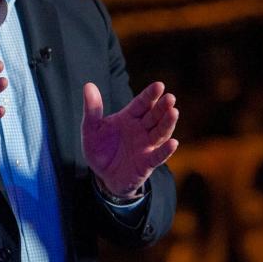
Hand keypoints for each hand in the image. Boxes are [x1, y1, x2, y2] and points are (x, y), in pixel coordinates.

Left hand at [82, 81, 178, 197]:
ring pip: (160, 133)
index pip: (141, 104)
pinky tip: (173, 143)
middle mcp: (141, 130)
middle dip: (162, 107)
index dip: (150, 95)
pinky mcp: (147, 163)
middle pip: (154, 116)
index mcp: (129, 118)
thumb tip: (88, 85)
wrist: (103, 176)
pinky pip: (158, 156)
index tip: (159, 85)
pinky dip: (166, 150)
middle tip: (170, 97)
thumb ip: (92, 109)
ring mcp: (146, 146)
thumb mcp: (91, 129)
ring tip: (174, 112)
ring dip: (167, 123)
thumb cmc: (99, 149)